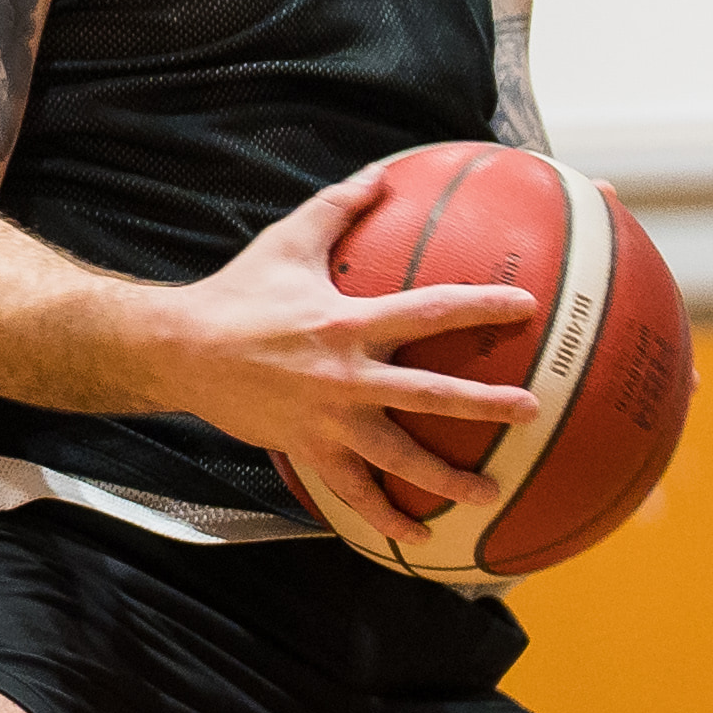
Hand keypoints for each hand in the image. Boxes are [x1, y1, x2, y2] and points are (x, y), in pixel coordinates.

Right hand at [163, 158, 540, 543]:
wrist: (181, 351)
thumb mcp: (289, 240)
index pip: (430, 310)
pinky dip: (385, 518)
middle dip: (485, 404)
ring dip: (446, 481)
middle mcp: (347, 376)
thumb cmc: (237, 292)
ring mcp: (329, 420)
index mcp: (349, 322)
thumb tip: (383, 173)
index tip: (527, 308)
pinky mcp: (309, 451)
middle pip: (430, 394)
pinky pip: (354, 493)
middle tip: (532, 410)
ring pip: (398, 458)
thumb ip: (340, 206)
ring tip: (488, 495)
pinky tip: (417, 539)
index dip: (481, 306)